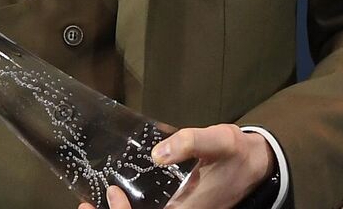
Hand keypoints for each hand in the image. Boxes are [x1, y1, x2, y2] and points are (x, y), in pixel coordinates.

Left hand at [77, 124, 274, 208]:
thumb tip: (157, 153)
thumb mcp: (219, 140)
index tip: (111, 193)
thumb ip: (190, 142)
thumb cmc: (237, 153)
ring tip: (92, 202)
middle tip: (85, 204)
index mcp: (190, 208)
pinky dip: (133, 207)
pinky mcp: (181, 208)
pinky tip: (116, 196)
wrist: (256, 164)